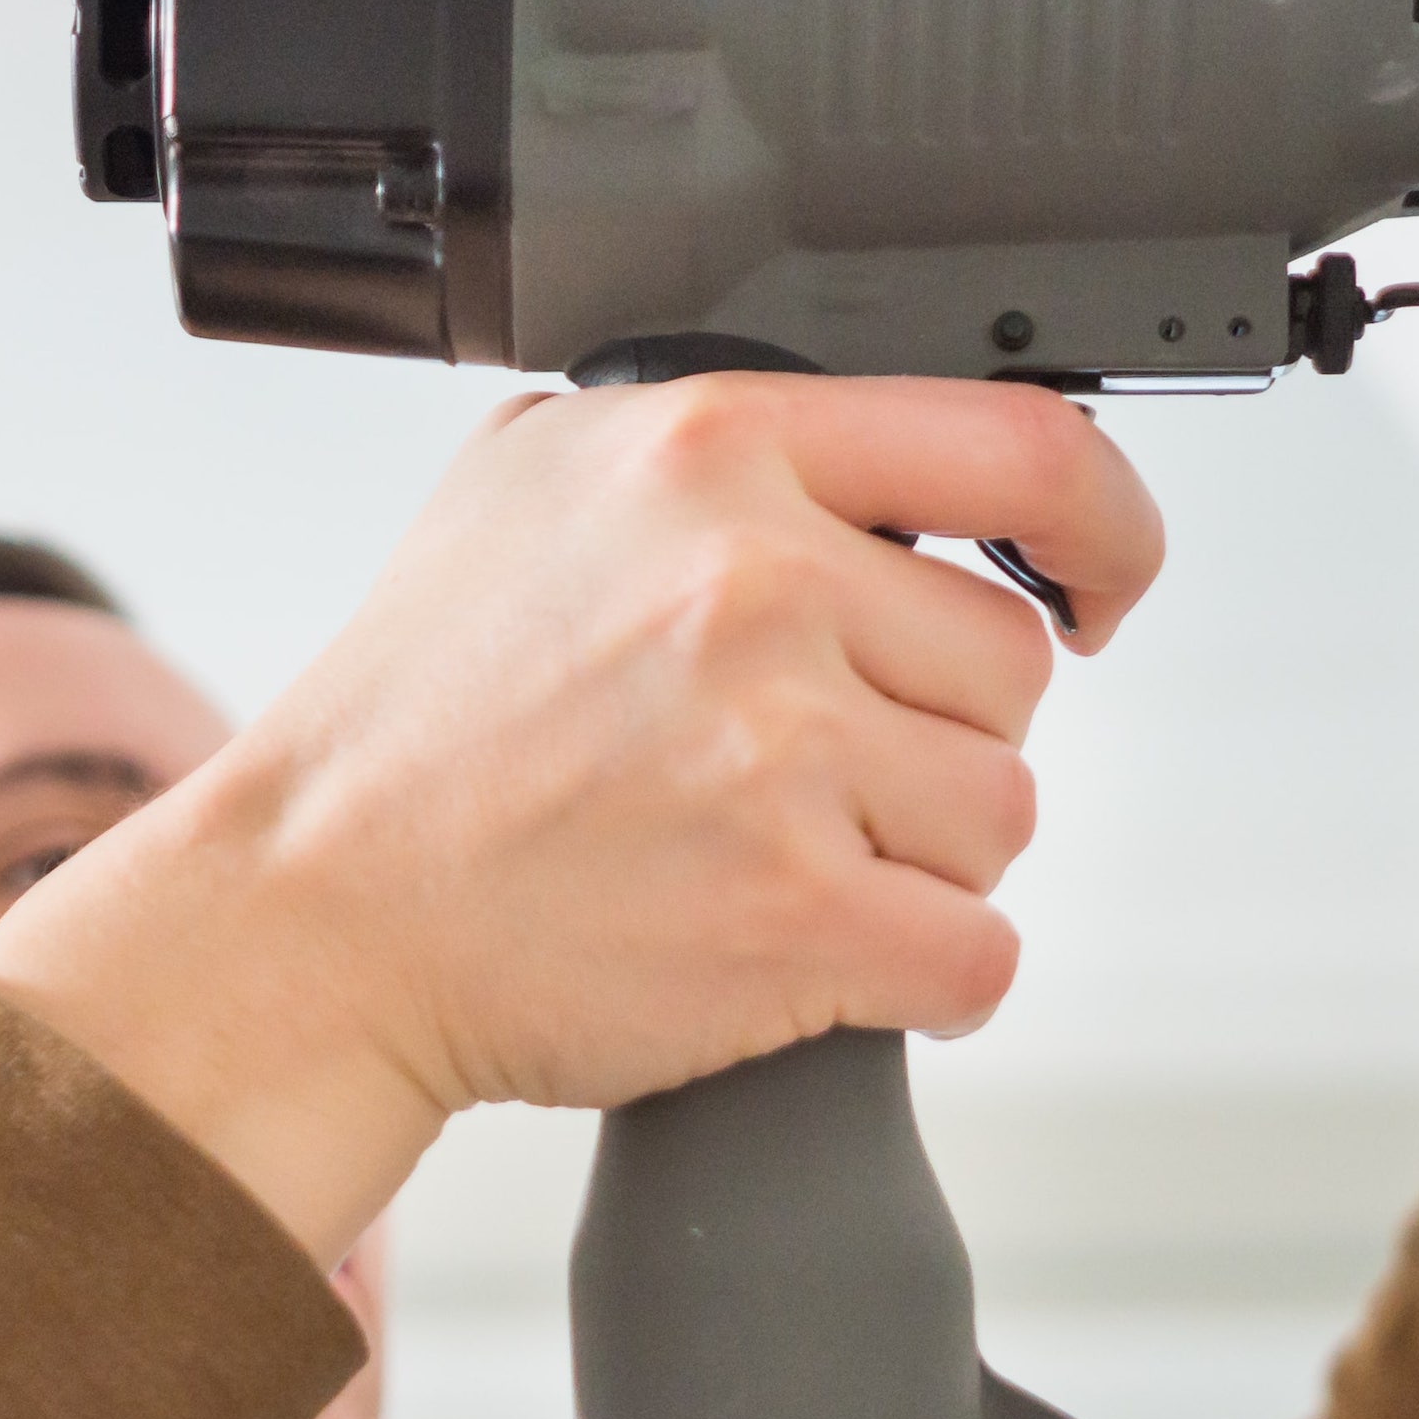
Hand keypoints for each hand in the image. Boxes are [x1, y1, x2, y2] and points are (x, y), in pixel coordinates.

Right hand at [0, 373, 1161, 1255]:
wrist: (314, 916)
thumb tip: (852, 450)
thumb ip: (692, 440)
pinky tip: (806, 955)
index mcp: (709, 453)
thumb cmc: (408, 723)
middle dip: (928, 734)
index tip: (1102, 584)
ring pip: (998, 816)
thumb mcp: (521, 483)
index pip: (1022, 450)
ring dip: (914, 859)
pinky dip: (917, 977)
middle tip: (787, 772)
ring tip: (760, 856)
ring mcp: (780, 752)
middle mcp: (755, 584)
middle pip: (1010, 671)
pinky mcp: (795, 913)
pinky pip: (976, 955)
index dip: (1104, 528)